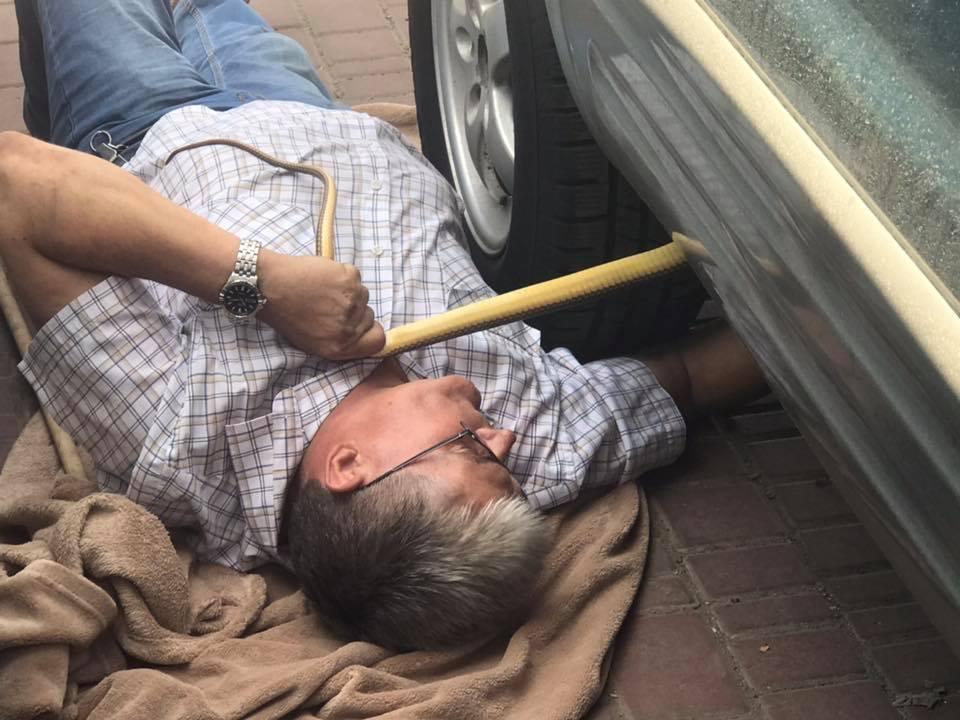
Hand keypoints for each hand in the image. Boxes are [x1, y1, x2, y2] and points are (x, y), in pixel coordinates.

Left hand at [257, 250, 384, 358]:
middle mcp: (349, 327)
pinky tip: (323, 278)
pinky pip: (355, 277)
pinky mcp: (350, 277)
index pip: (378, 341)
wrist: (269, 284)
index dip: (371, 331)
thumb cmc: (286, 315)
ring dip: (348, 292)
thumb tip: (360, 333)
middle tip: (331, 305)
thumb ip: (340, 342)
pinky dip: (342, 275)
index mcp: (340, 347)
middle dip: (355, 311)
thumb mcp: (311, 342)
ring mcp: (353, 301)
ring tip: (323, 290)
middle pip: (369, 316)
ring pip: (363, 295)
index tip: (362, 325)